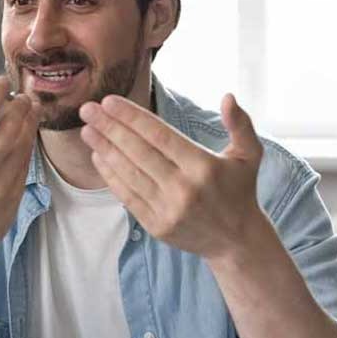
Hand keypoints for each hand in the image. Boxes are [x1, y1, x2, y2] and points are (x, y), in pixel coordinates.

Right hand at [0, 77, 38, 268]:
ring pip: (22, 146)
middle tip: (24, 94)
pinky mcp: (13, 199)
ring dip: (29, 123)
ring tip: (31, 109)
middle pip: (8, 130)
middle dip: (19, 107)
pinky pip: (26, 165)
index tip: (2, 82)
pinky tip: (28, 133)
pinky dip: (29, 145)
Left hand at [78, 93, 263, 260]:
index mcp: (203, 167)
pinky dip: (110, 175)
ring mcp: (168, 209)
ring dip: (104, 149)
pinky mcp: (156, 226)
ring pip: (128, 173)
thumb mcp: (250, 155)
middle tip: (87, 109)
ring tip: (87, 130)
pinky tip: (98, 156)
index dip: (132, 117)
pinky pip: (127, 195)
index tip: (109, 101)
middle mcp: (183, 189)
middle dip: (109, 127)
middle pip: (137, 152)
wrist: (236, 241)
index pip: (159, 135)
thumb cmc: (240, 189)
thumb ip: (240, 124)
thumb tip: (228, 96)